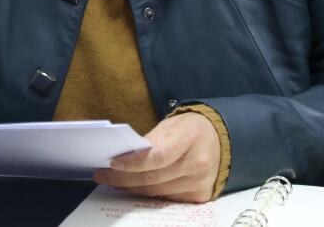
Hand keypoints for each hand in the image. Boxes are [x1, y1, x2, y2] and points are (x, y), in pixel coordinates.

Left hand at [94, 112, 220, 202]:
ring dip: (132, 188)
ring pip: (156, 192)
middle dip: (123, 179)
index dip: (133, 163)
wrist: (220, 140)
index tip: (112, 163)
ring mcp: (200, 182)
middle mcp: (198, 163)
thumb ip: (149, 141)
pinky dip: (148, 193)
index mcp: (191, 137)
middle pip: (153, 178)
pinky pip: (166, 198)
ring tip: (113, 181)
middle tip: (103, 175)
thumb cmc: (190, 129)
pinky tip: (135, 187)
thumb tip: (122, 157)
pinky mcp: (199, 196)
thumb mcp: (171, 125)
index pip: (158, 156)